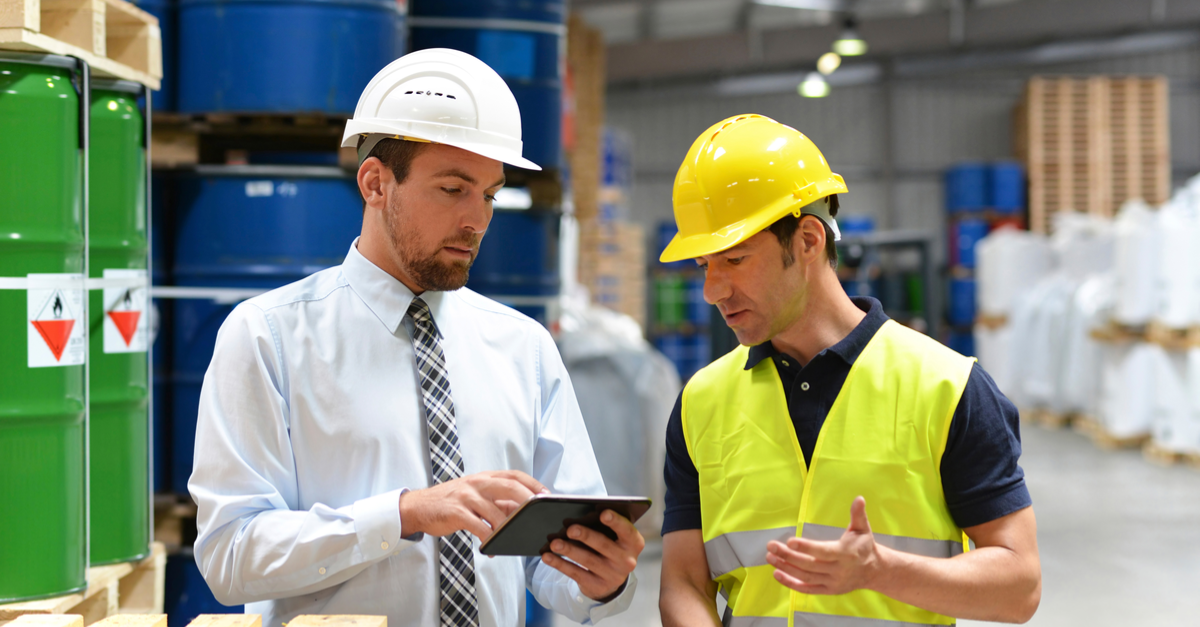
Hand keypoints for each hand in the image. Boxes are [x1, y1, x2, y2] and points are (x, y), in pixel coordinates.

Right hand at [398, 470, 547, 540]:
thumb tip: (523, 512)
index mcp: (485, 477)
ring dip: (507, 527)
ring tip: (512, 538)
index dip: (533, 483)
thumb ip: (497, 501)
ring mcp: (467, 496)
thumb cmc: (452, 502)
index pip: (514, 475)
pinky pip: (478, 527)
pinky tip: (489, 548)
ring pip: (495, 511)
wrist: (419, 507)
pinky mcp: (456, 512)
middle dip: (528, 500)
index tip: (547, 495)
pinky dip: (487, 539)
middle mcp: (477, 483)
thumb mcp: (475, 495)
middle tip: (539, 513)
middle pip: (510, 487)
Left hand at [541, 510, 644, 601]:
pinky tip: (548, 557)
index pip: (626, 530)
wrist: (611, 578)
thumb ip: (604, 526)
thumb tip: (578, 517)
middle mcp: (627, 560)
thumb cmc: (610, 546)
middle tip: (570, 529)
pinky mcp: (597, 586)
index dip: (615, 521)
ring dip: (569, 550)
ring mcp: (612, 575)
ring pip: (587, 560)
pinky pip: (576, 573)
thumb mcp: (615, 537)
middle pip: (604, 545)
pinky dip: (560, 564)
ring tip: (554, 543)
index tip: (603, 513)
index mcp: (634, 543)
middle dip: (586, 536)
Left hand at [766, 496, 881, 594]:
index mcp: (845, 554)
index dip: (806, 547)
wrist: (874, 571)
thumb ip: (858, 514)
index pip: (822, 551)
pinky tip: (777, 574)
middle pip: (809, 564)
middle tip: (771, 547)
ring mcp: (833, 582)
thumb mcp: (863, 529)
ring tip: (770, 558)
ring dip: (786, 568)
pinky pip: (807, 589)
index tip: (789, 541)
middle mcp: (838, 570)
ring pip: (805, 576)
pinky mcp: (828, 590)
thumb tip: (859, 498)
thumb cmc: (865, 547)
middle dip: (788, 556)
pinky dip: (791, 583)